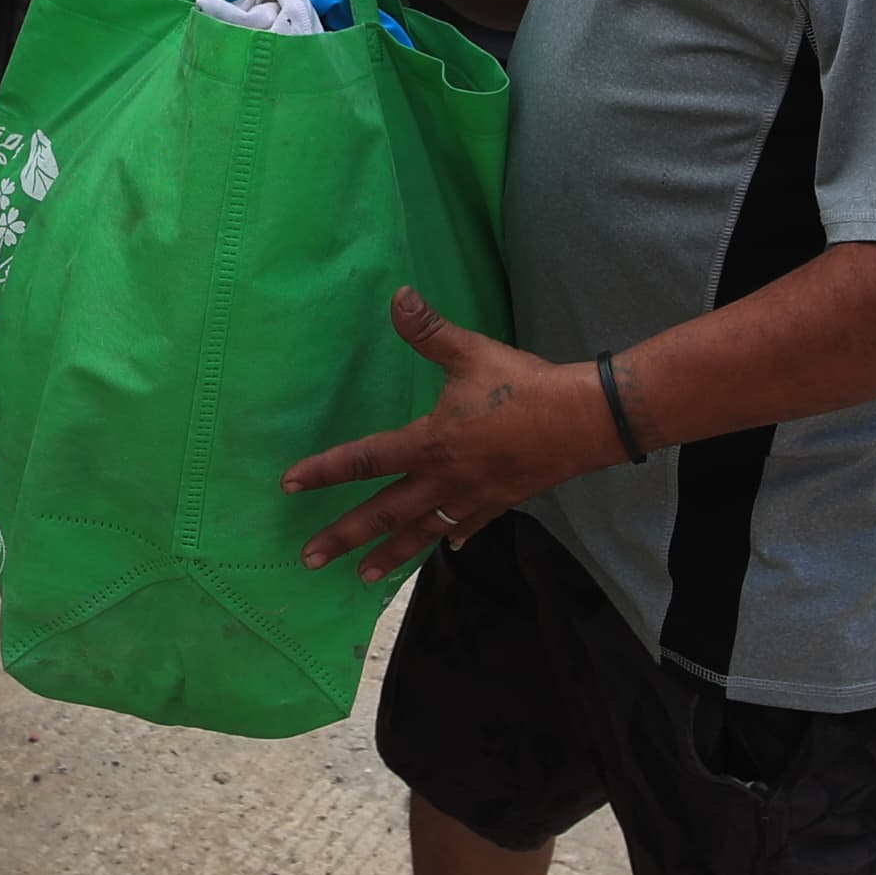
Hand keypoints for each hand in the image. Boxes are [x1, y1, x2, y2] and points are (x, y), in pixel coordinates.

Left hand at [286, 287, 618, 580]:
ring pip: (422, 533)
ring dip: (390, 556)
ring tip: (362, 579)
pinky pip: (467, 525)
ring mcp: (473, 497)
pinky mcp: (501, 502)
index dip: (325, 470)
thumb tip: (398, 296)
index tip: (290, 484)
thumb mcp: (472, 352)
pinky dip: (451, 536)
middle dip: (344, 537)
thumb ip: (429, 330)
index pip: (366, 459)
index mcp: (430, 443)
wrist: (585, 421)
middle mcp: (444, 479)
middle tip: (309, 559)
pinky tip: (445, 546)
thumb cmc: (525, 386)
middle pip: (384, 514)